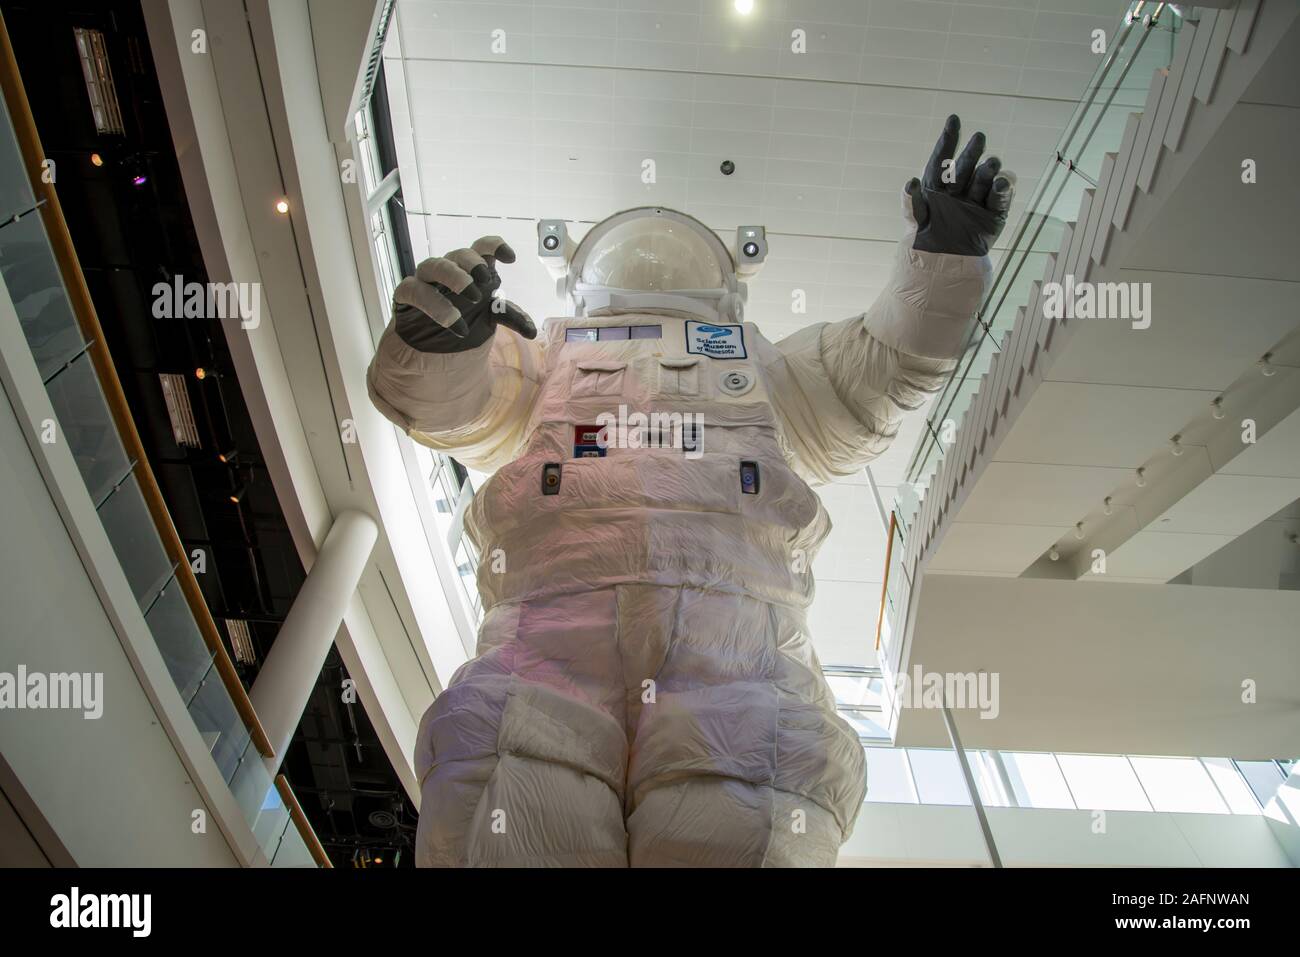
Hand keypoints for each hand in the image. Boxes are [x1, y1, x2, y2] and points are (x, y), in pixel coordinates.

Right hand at [392, 235, 536, 352]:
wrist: (431, 345)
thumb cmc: (462, 318)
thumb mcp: (489, 317)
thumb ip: (510, 317)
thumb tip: (532, 330)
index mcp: (471, 269)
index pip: (482, 247)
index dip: (495, 245)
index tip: (510, 258)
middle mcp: (448, 269)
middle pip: (459, 254)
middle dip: (473, 263)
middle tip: (486, 281)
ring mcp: (425, 279)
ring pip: (434, 265)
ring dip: (454, 278)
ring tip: (472, 297)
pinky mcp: (407, 294)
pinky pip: (416, 291)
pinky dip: (437, 307)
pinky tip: (456, 325)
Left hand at [905, 115, 1014, 257]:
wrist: (944, 269)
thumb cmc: (925, 244)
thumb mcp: (916, 222)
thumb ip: (912, 203)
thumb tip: (910, 182)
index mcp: (936, 187)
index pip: (942, 159)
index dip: (948, 139)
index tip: (954, 119)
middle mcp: (958, 190)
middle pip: (965, 166)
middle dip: (972, 152)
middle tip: (979, 138)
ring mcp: (976, 201)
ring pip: (984, 179)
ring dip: (988, 170)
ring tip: (991, 164)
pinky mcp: (993, 215)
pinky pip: (999, 199)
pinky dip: (1002, 190)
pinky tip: (1003, 182)